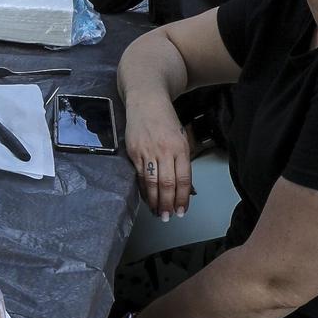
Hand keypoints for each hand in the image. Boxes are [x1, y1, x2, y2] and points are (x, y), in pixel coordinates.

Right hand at [125, 94, 192, 220]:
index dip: (182, 198)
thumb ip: (182, 161)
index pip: (184, 179)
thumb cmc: (165, 120)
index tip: (182, 210)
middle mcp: (164, 150)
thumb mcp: (181, 138)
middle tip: (168, 216)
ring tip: (157, 212)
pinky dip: (143, 189)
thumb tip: (183, 186)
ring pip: (152, 182)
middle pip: (167, 184)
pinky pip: (139, 175)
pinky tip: (146, 198)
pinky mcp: (134, 152)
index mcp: (180, 148)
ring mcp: (147, 151)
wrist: (146, 100)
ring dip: (155, 201)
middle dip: (168, 204)